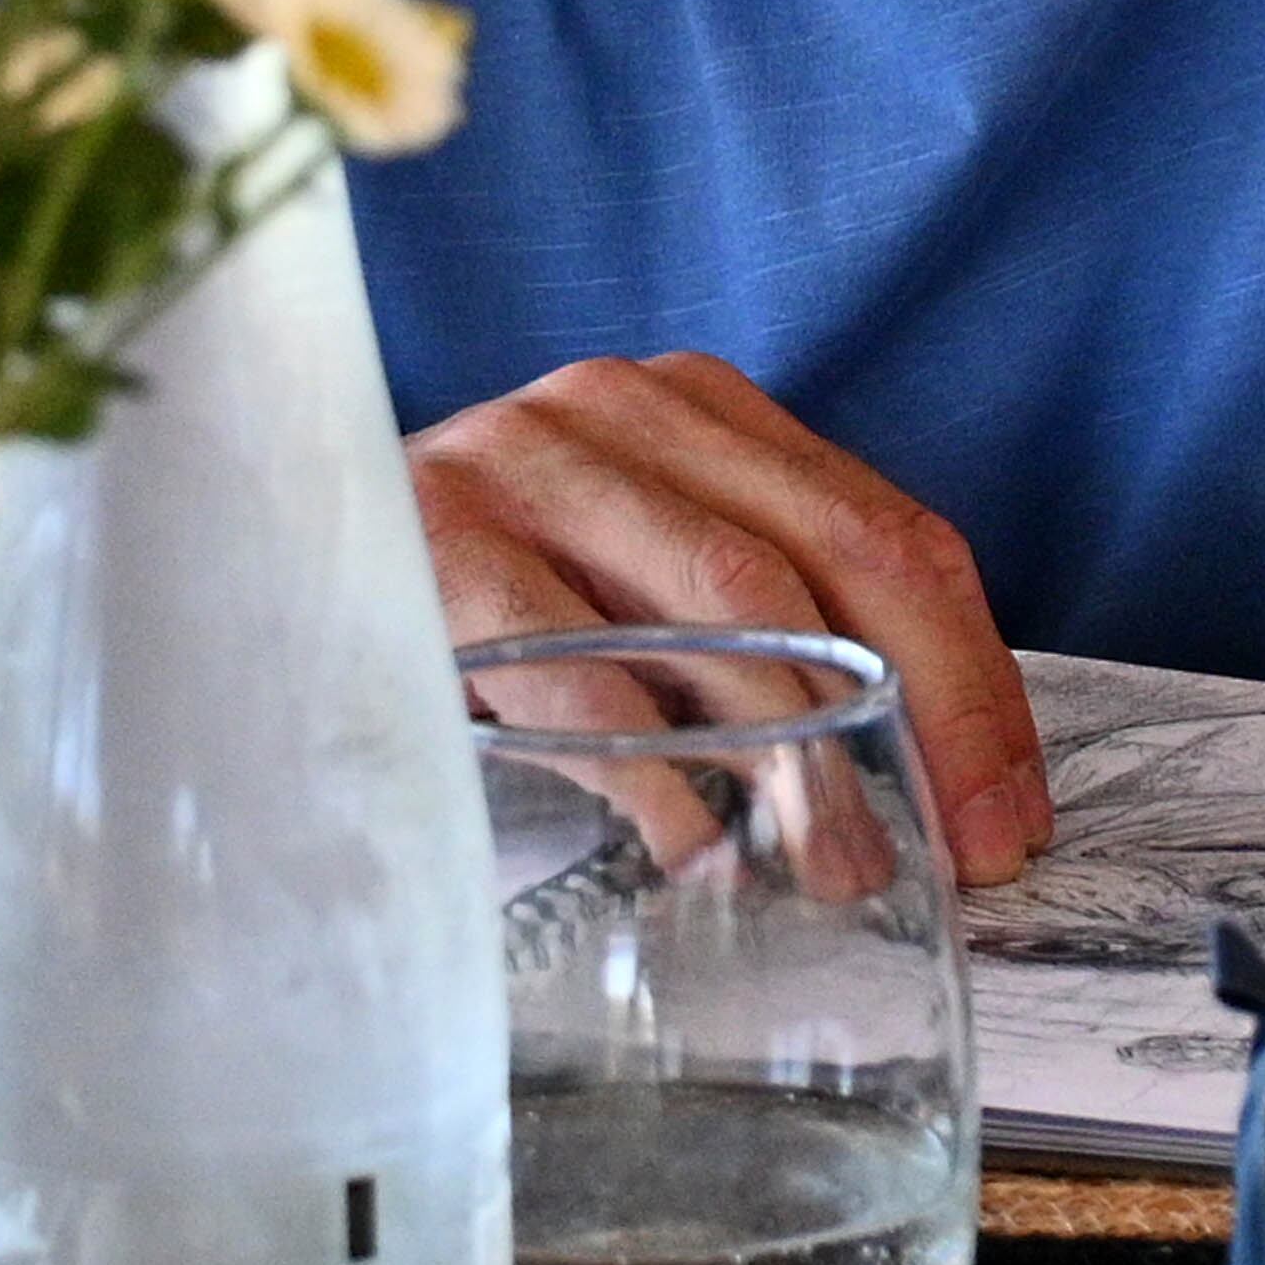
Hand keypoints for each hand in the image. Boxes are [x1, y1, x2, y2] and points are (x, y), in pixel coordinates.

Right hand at [407, 354, 1051, 884]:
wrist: (255, 557)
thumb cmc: (475, 604)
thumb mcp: (635, 595)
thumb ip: (758, 639)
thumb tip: (921, 789)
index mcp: (695, 406)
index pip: (887, 530)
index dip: (973, 678)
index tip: (1009, 812)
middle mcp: (614, 403)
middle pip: (828, 557)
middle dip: (914, 713)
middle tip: (951, 852)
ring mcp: (514, 453)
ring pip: (717, 600)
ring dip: (800, 749)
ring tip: (837, 861)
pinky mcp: (427, 531)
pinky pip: (575, 660)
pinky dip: (649, 764)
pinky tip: (692, 842)